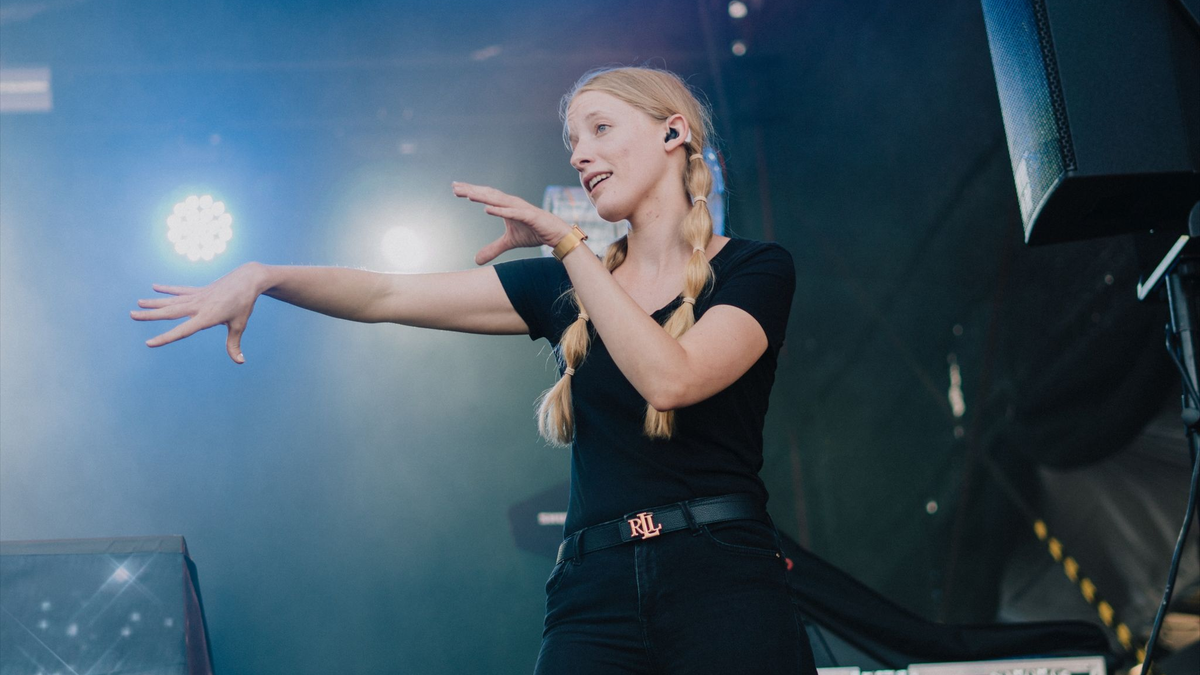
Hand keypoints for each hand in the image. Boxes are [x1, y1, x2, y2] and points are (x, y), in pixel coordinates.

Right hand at [131, 262, 266, 363]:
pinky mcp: (200, 290)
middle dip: (150, 315)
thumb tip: (240, 361)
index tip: (148, 343)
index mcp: (206, 317)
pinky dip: (168, 289)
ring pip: (172, 301)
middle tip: (131, 315)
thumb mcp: (240, 325)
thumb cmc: (244, 304)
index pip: (182, 331)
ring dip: (154, 302)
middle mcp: (198, 306)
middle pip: (170, 312)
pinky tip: (155, 287)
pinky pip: (180, 290)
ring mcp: (197, 296)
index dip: (165, 338)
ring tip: (138, 303)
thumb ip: (234, 344)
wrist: (248, 280)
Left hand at [452, 182, 571, 264]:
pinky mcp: (530, 216)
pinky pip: (513, 213)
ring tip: (467, 194)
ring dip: (483, 197)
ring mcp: (520, 208)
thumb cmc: (534, 233)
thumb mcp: (509, 242)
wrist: (556, 234)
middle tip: (454, 187)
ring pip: (498, 200)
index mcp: (506, 205)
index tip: (454, 188)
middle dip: (471, 190)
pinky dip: (500, 210)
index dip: (470, 191)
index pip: (485, 196)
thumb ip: (493, 248)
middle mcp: (512, 203)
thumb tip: (476, 260)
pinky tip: (487, 209)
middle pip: (488, 194)